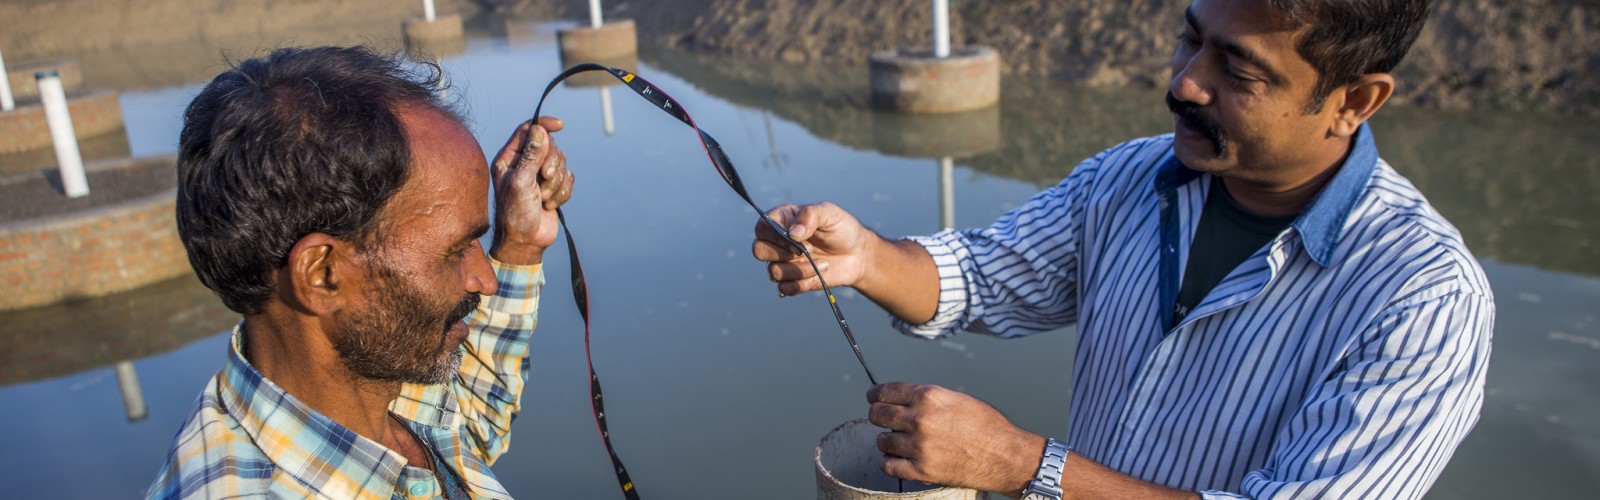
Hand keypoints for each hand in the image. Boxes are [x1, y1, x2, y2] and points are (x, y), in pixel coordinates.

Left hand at [490, 116, 571, 264]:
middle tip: (544, 179)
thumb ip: (531, 155)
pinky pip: (569, 178)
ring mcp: (539, 175)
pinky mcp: (553, 187)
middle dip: (552, 164)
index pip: (528, 130)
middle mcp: (524, 163)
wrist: (525, 241)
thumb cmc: (515, 213)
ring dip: (556, 182)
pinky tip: (550, 204)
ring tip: (544, 198)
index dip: (544, 125)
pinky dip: (563, 192)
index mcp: (510, 158)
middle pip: (550, 146)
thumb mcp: (521, 182)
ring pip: (562, 163)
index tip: (560, 125)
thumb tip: (539, 129)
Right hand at [751, 202, 873, 295]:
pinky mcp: (793, 280)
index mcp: (782, 220)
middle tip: (805, 251)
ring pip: (773, 272)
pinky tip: (820, 274)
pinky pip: (785, 288)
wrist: (858, 253)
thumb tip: (792, 234)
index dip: (774, 236)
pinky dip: (804, 283)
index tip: (797, 239)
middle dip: (782, 254)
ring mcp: (784, 262)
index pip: (761, 228)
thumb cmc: (841, 228)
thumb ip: (810, 216)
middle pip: (759, 251)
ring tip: (822, 263)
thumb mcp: (829, 213)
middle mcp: (778, 241)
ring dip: (800, 270)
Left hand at [867, 383, 1044, 496]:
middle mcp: (920, 419)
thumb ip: (927, 399)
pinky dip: (890, 462)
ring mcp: (919, 446)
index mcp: (928, 396)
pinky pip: (889, 466)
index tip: (872, 399)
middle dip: (877, 416)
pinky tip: (898, 459)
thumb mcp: (956, 399)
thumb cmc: (986, 426)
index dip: (875, 395)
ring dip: (887, 441)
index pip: (886, 392)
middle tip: (881, 420)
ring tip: (899, 442)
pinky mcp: (922, 470)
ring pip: (882, 441)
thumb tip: (903, 400)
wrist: (1004, 455)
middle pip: (878, 415)